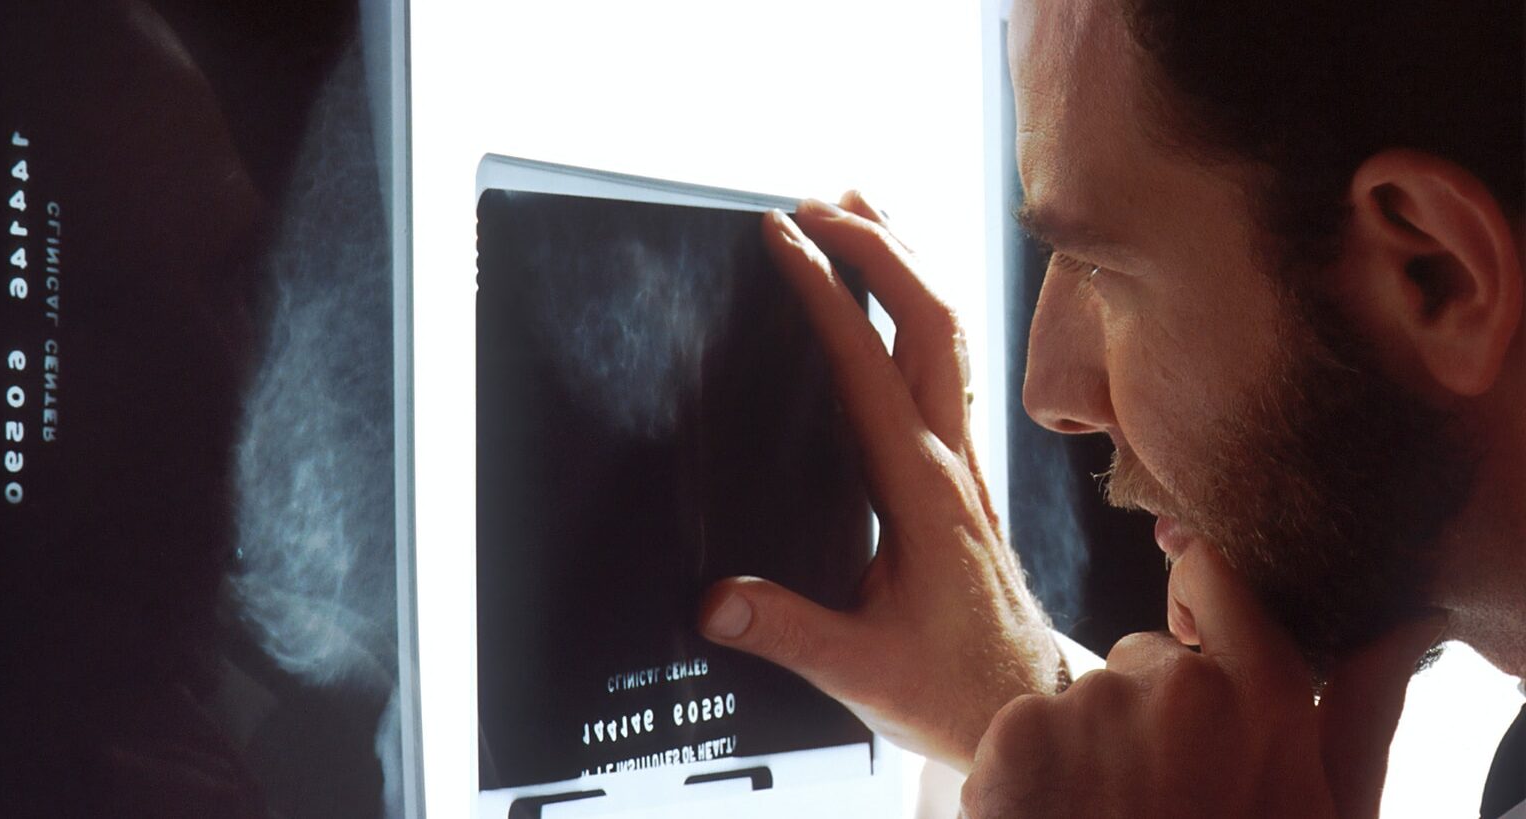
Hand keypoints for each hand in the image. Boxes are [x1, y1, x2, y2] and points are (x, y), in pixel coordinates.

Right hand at [697, 193, 1060, 770]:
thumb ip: (786, 631)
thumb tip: (711, 600)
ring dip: (908, 264)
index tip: (783, 238)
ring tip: (862, 210)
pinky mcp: (963, 472)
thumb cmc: (955, 687)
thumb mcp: (862, 671)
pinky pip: (947, 365)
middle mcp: (952, 460)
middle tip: (817, 203)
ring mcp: (965, 461)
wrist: (1026, 703)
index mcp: (922, 491)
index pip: (868, 365)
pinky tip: (894, 302)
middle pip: (930, 320)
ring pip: (949, 333)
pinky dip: (918, 309)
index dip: (825, 292)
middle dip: (878, 247)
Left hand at [961, 539, 1445, 817]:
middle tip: (1160, 802)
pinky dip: (1031, 772)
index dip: (1196, 596)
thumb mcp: (1327, 812)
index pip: (1216, 579)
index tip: (1189, 632)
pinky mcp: (1018, 733)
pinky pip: (1024, 729)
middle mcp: (1179, 685)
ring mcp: (1092, 705)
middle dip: (1149, 716)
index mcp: (1264, 697)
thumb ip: (1361, 713)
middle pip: (1143, 660)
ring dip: (1090, 751)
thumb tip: (1409, 622)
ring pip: (1083, 702)